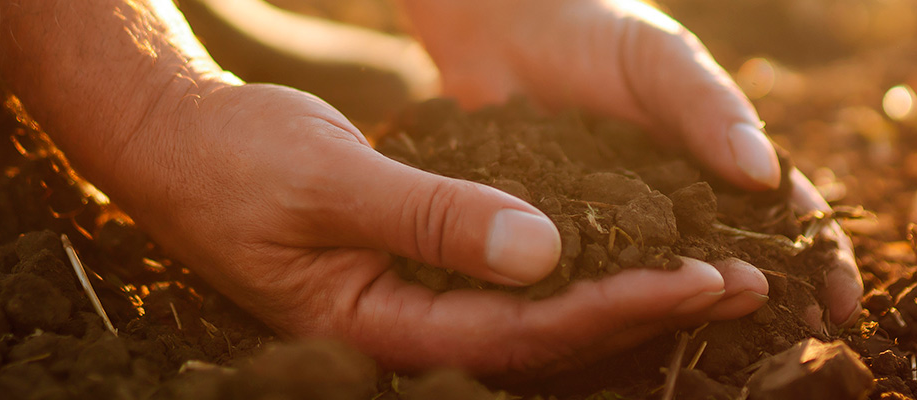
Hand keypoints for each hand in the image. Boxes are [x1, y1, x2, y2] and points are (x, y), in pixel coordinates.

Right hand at [92, 83, 769, 373]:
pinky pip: (512, 284)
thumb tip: (543, 253)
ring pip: (536, 318)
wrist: (171, 145)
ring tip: (715, 272)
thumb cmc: (234, 161)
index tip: (700, 277)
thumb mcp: (329, 180)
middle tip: (745, 282)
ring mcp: (412, 306)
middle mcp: (404, 331)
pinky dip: (576, 266)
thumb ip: (432, 216)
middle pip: (545, 341)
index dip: (616, 309)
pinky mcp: (416, 273)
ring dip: (623, 293)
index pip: (521, 335)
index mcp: (377, 326)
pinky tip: (629, 246)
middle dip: (644, 312)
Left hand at [402, 0, 862, 325]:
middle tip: (798, 338)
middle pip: (735, 264)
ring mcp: (620, 231)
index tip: (842, 302)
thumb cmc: (596, 34)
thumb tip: (764, 175)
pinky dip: (611, 306)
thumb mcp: (661, 59)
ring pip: (666, 285)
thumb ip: (708, 108)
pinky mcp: (558, 242)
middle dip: (770, 300)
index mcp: (717, 164)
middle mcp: (676, 208)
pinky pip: (590, 281)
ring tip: (725, 336)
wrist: (502, 28)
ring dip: (694, 311)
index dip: (820, 263)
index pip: (784, 219)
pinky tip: (626, 327)